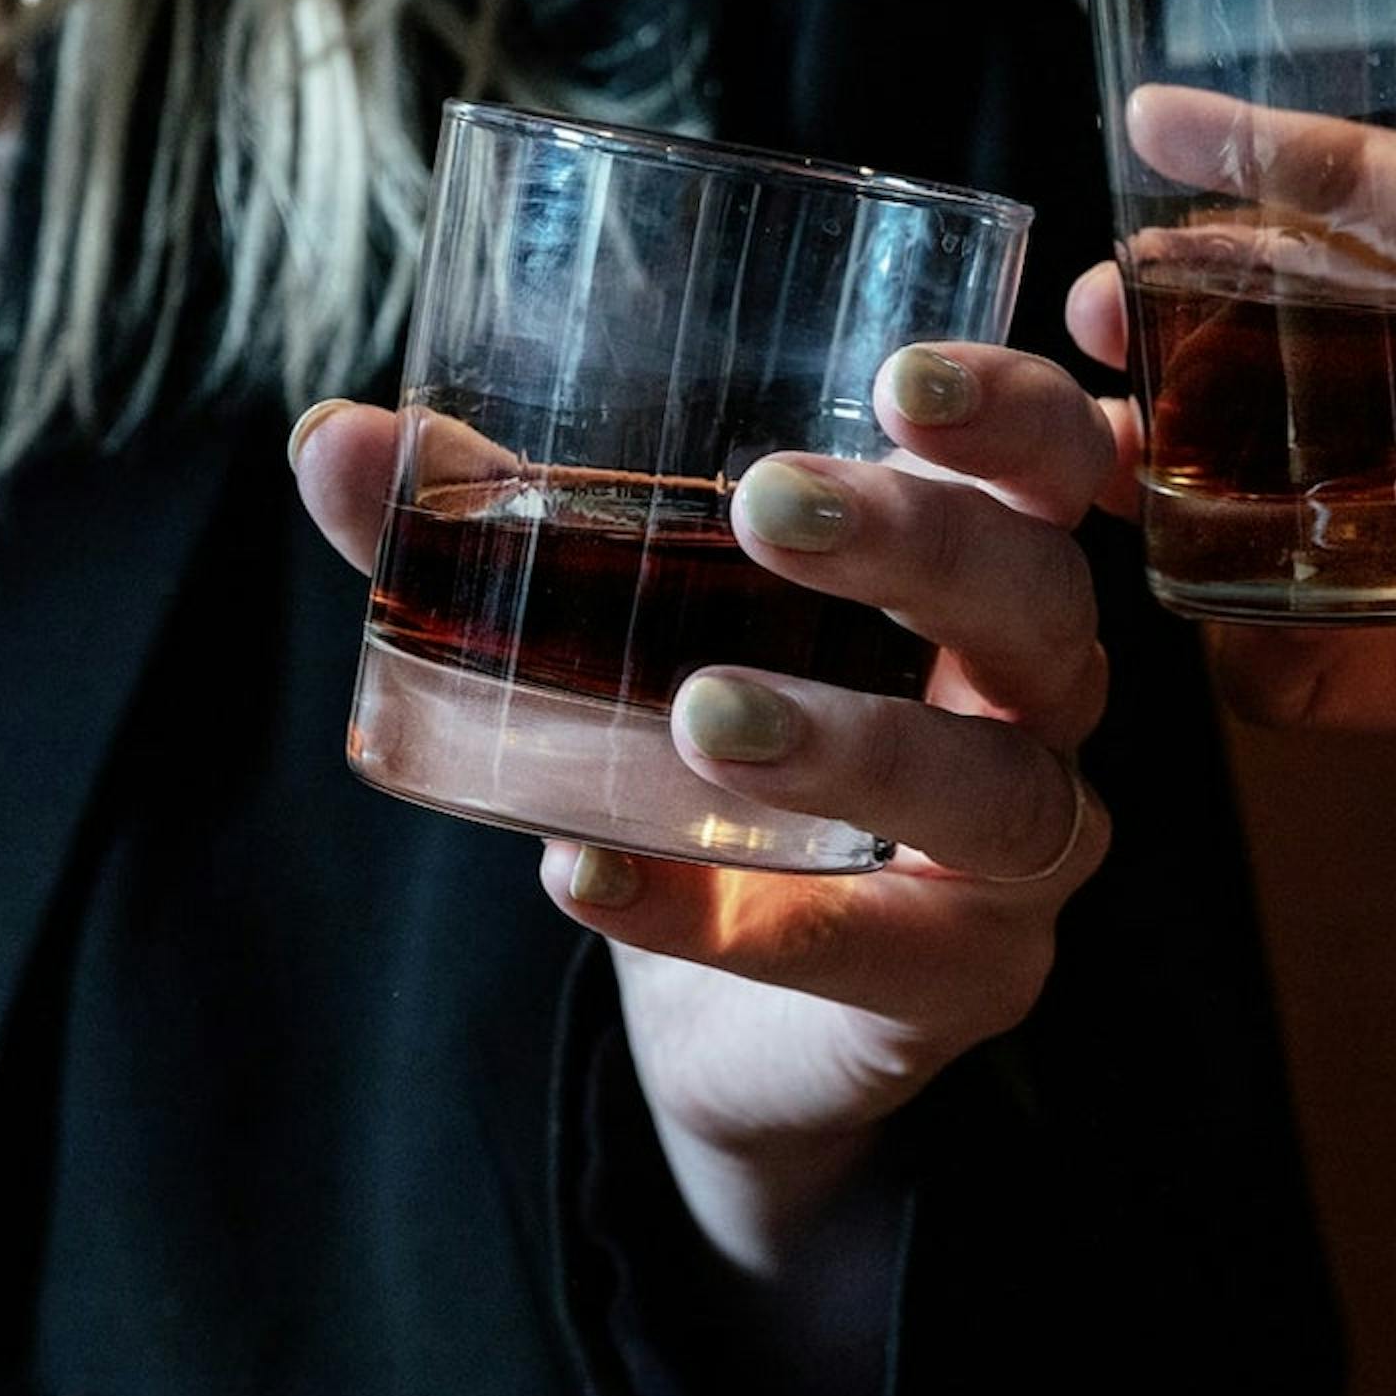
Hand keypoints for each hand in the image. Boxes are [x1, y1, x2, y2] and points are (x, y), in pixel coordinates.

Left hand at [293, 343, 1116, 1274]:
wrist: (726, 1016)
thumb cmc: (703, 763)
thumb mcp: (613, 632)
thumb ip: (497, 529)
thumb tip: (334, 435)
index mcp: (980, 580)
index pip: (1061, 469)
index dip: (1012, 417)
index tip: (897, 380)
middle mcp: (1034, 708)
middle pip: (1047, 605)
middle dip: (921, 544)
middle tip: (763, 506)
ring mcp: (1017, 861)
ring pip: (997, 792)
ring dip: (857, 744)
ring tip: (702, 714)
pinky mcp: (959, 986)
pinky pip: (863, 957)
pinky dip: (709, 919)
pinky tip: (584, 878)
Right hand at [1075, 187, 1395, 921]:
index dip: (1285, 158)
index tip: (1159, 114)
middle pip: (1307, 341)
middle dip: (1188, 313)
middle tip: (1096, 302)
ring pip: (1286, 496)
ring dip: (1182, 473)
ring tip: (1094, 451)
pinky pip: (1327, 668)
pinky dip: (1258, 656)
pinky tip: (1204, 632)